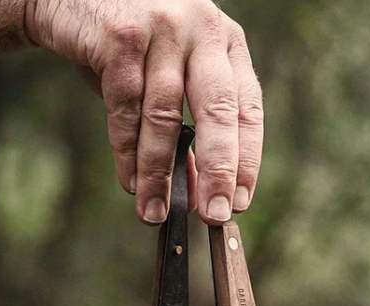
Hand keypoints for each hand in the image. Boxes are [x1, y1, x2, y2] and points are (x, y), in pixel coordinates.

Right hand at [26, 0, 262, 225]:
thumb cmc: (128, 48)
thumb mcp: (168, 84)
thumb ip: (187, 135)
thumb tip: (198, 196)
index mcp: (225, 42)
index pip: (247, 109)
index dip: (246, 161)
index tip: (238, 203)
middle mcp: (202, 29)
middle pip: (218, 111)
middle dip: (218, 170)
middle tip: (213, 214)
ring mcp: (163, 28)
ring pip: (166, 115)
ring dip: (160, 172)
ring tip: (155, 211)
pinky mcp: (122, 35)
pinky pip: (127, 107)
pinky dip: (127, 151)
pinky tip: (130, 182)